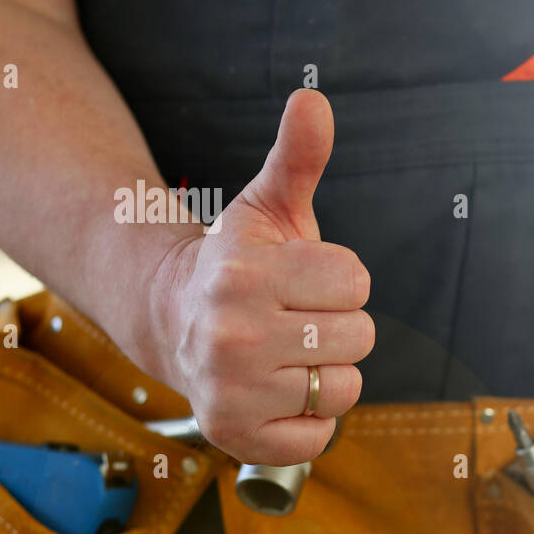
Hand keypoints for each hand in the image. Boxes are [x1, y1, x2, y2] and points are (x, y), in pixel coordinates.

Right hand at [144, 89, 373, 464]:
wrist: (174, 321)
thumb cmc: (240, 264)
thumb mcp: (269, 207)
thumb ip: (298, 156)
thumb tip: (314, 98)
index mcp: (245, 275)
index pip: (357, 283)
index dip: (341, 281)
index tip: (305, 280)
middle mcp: (233, 335)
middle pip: (360, 336)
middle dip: (339, 326)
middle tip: (296, 320)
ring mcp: (233, 390)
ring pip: (347, 388)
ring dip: (330, 373)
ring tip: (289, 356)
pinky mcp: (238, 436)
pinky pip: (322, 435)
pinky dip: (311, 419)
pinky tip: (280, 393)